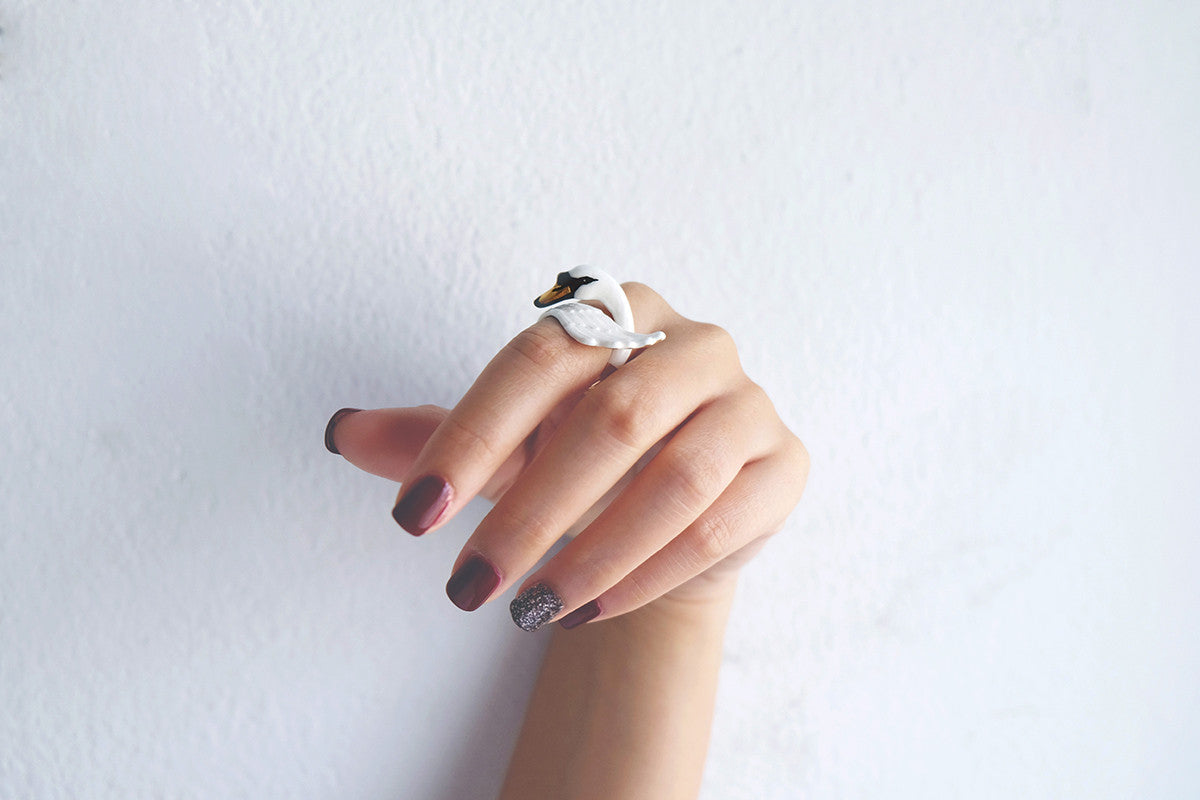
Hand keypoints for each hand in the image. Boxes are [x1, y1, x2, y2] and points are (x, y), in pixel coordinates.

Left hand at [325, 282, 807, 630]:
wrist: (676, 507)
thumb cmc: (584, 457)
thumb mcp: (508, 444)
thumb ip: (436, 437)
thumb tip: (342, 430)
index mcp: (617, 310)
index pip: (538, 361)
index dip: (471, 436)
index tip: (413, 515)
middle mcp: (693, 342)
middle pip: (611, 420)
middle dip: (530, 513)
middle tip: (466, 588)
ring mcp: (748, 401)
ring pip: (676, 479)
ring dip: (594, 553)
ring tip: (530, 609)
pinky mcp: (785, 463)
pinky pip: (721, 525)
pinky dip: (649, 574)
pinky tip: (591, 609)